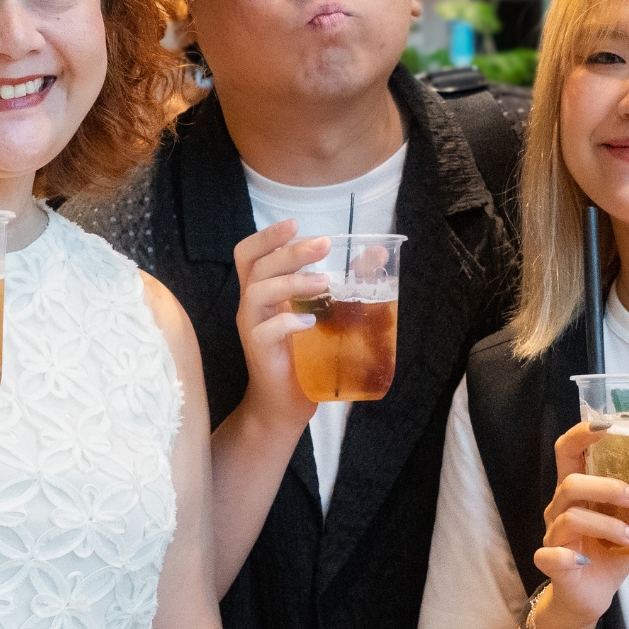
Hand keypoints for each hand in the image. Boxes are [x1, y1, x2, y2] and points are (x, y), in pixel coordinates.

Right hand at [232, 221, 327, 432]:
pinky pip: (265, 330)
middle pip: (257, 265)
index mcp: (263, 290)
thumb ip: (345, 283)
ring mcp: (252, 327)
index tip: (295, 224)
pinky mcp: (258, 350)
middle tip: (323, 245)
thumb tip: (377, 253)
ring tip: (322, 282)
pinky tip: (309, 322)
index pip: (251, 254)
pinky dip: (287, 321)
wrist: (286, 404)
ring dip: (291, 282)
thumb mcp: (325, 313)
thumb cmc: (304, 354)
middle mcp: (252, 304)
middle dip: (290, 251)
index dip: (268, 236)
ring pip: (258, 291)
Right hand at [528, 422, 628, 628]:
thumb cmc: (610, 553)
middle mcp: (561, 507)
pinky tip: (586, 559)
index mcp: (578, 490)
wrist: (590, 597)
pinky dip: (567, 555)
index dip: (581, 434)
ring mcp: (554, 535)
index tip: (608, 426)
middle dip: (607, 486)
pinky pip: (551, 555)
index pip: (568, 451)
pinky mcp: (551, 562)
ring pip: (571, 517)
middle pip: (570, 482)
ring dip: (609, 525)